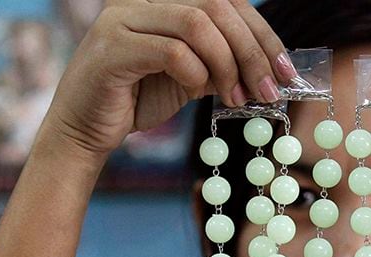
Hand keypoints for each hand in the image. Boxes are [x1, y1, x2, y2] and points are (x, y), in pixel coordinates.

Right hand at [42, 0, 296, 165]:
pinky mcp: (112, 47)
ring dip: (228, 64)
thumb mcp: (190, 77)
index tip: (287, 71)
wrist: (83, 130)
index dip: (263, 34)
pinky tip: (202, 92)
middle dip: (252, 51)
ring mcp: (122, 18)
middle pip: (216, 6)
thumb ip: (221, 63)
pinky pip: (172, 51)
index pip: (227, 1)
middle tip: (270, 91)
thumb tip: (270, 68)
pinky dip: (197, 73)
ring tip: (238, 98)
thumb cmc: (136, 100)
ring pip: (197, 24)